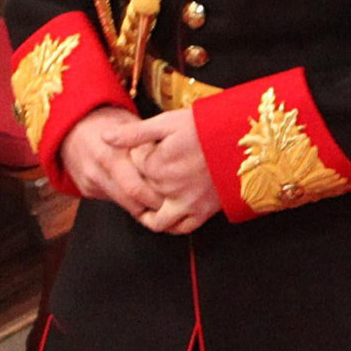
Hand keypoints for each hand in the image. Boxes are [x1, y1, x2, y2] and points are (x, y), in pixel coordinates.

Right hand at [59, 105, 162, 217]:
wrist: (69, 125)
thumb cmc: (105, 121)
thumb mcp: (128, 123)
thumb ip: (147, 143)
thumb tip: (172, 161)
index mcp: (111, 152)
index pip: (138, 184)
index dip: (159, 193)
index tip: (176, 193)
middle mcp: (99, 169)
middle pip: (131, 198)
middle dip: (154, 205)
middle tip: (172, 205)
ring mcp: (90, 182)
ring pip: (123, 203)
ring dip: (143, 206)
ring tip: (161, 203)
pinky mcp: (86, 190)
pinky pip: (112, 199)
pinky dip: (128, 200)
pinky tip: (139, 194)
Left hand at [95, 108, 221, 234]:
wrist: (245, 143)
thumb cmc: (208, 128)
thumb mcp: (169, 122)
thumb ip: (134, 133)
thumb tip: (105, 138)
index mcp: (156, 166)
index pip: (135, 163)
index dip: (141, 152)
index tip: (155, 143)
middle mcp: (167, 189)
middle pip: (143, 189)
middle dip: (145, 176)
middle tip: (160, 162)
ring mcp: (185, 204)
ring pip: (156, 219)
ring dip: (149, 212)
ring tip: (151, 200)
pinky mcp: (202, 212)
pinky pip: (181, 228)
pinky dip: (171, 226)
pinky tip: (168, 215)